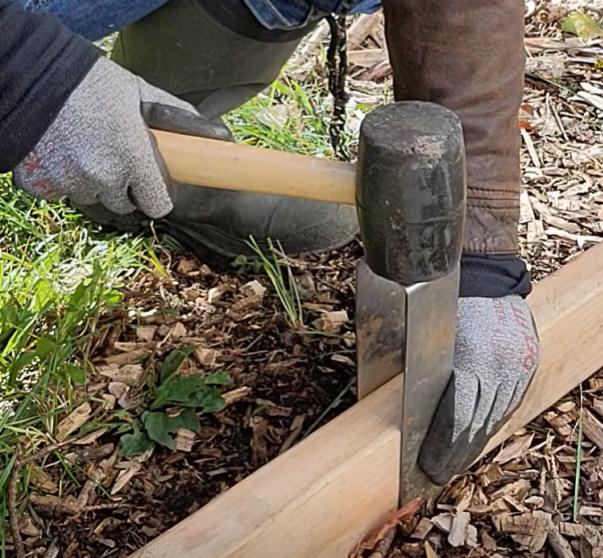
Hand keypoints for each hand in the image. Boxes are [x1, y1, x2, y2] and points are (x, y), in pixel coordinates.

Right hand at [13, 57, 229, 217]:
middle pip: (125, 205)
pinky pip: (62, 193)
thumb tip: (218, 134)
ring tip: (88, 150)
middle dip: (125, 187)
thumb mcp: (141, 94)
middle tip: (115, 157)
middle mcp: (104, 177)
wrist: (31, 74)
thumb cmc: (92, 82)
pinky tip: (64, 155)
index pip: (158, 206)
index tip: (152, 185)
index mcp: (134, 157)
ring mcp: (71, 183)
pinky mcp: (42, 184)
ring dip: (95, 185)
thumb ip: (177, 117)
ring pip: (93, 199)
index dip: (156, 196)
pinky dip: (64, 181)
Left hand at [419, 295, 539, 484]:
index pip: (456, 417)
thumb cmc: (442, 302)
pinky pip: (509, 403)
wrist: (483, 276)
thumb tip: (403, 414)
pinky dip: (491, 422)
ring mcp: (518, 366)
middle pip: (477, 424)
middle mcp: (500, 366)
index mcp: (471, 359)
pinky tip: (477, 435)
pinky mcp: (527, 364)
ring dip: (474, 444)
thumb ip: (420, 375)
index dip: (440, 447)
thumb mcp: (424, 336)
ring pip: (495, 418)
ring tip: (456, 463)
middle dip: (455, 455)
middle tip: (437, 474)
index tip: (426, 465)